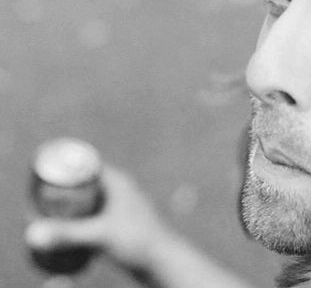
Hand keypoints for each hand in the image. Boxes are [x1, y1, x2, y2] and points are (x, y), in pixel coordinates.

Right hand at [25, 165, 169, 274]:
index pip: (86, 166)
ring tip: (50, 218)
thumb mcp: (100, 235)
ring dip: (72, 208)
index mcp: (118, 181)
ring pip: (90, 201)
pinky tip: (69, 232)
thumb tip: (32, 233)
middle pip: (85, 184)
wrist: (163, 260)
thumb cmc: (138, 241)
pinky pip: (96, 216)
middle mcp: (120, 189)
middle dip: (64, 193)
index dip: (65, 170)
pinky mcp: (121, 223)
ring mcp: (122, 206)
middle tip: (39, 204)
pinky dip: (81, 220)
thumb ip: (67, 234)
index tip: (42, 181)